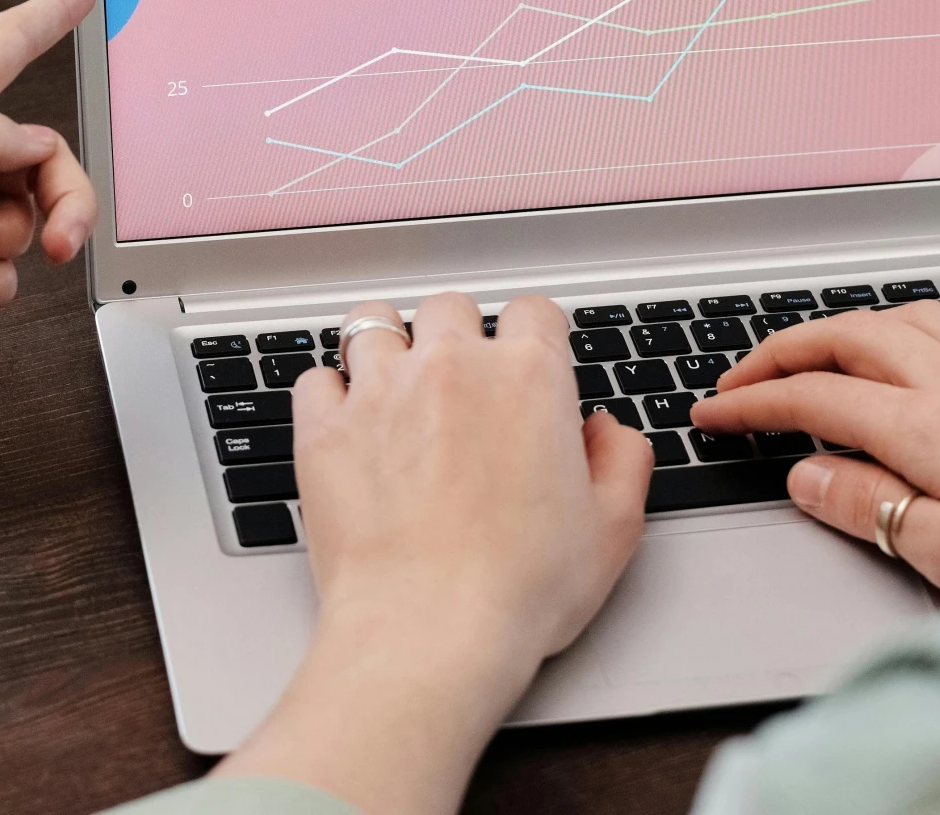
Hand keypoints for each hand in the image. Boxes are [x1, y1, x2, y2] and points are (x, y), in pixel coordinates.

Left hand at [215, 293, 650, 814]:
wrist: (429, 631)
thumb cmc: (519, 589)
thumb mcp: (613, 529)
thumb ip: (622, 459)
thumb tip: (605, 431)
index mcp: (529, 376)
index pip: (533, 311)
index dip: (534, 339)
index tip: (527, 365)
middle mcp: (452, 365)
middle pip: (451, 307)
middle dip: (459, 337)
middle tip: (463, 388)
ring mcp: (380, 390)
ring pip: (375, 324)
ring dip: (390, 349)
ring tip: (398, 389)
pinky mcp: (324, 428)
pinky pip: (317, 379)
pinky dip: (331, 395)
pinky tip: (349, 425)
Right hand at [690, 304, 939, 596]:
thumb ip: (869, 507)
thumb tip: (808, 477)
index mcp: (925, 424)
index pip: (813, 399)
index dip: (752, 402)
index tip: (711, 412)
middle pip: (846, 336)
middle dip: (781, 350)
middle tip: (740, 375)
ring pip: (896, 318)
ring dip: (837, 327)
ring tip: (809, 352)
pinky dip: (893, 327)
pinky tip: (901, 350)